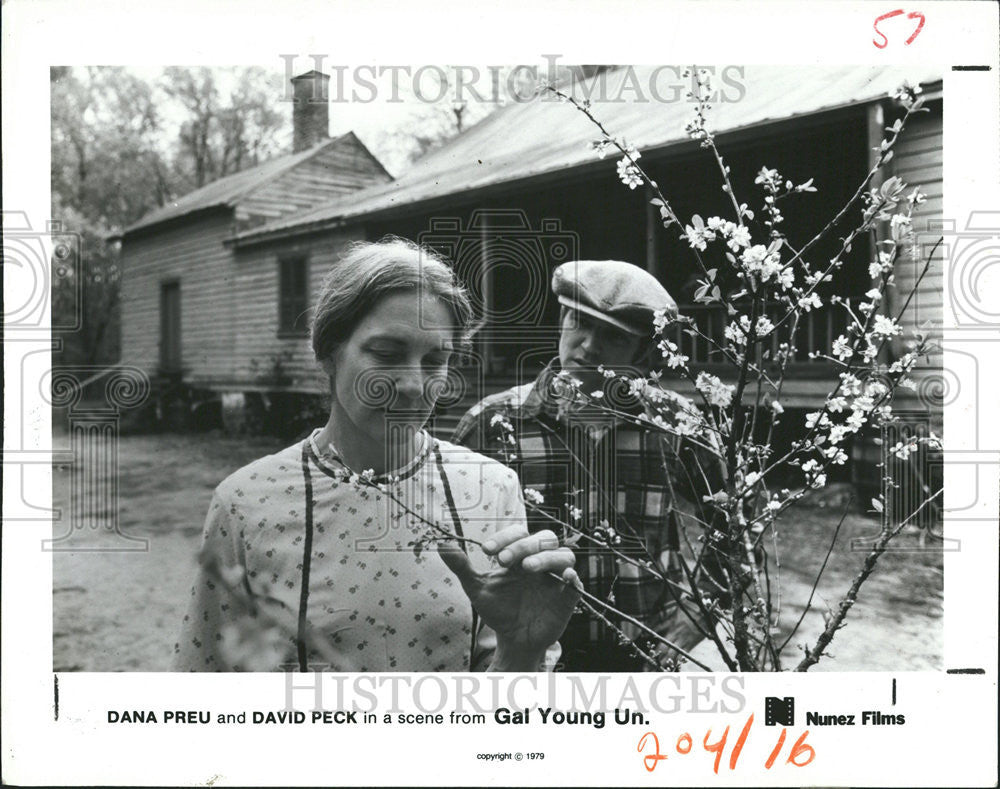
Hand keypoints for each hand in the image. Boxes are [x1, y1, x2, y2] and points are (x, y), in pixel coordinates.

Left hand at [437, 525, 580, 670]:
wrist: (512, 639)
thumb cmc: (498, 610)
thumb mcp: (477, 589)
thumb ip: (462, 567)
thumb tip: (442, 545)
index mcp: (520, 555)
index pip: (518, 533)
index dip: (505, 537)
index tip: (486, 550)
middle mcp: (540, 561)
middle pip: (543, 538)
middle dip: (523, 545)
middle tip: (503, 560)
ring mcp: (555, 577)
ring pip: (563, 554)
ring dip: (545, 556)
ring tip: (527, 568)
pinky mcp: (567, 595)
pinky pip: (576, 579)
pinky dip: (571, 574)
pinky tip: (562, 577)